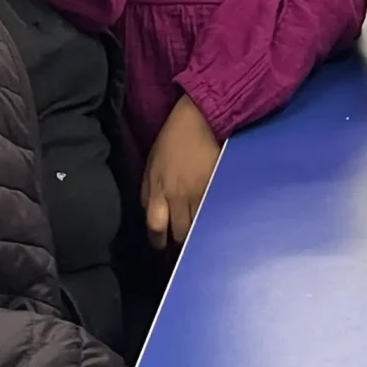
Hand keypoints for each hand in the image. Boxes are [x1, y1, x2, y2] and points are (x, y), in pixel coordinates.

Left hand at [142, 94, 224, 248]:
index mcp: (158, 190)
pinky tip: (215, 224)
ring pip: (198, 228)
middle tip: (183, 246)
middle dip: (180, 243)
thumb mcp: (151, 163)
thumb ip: (148, 190)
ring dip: (198, 235)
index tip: (161, 246)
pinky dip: (213, 222)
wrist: (200, 120)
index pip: (155, 227)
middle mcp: (178, 196)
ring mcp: (200, 194)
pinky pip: (214, 214)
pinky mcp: (218, 189)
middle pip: (178, 233)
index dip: (158, 241)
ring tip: (200, 238)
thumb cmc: (173, 139)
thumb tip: (149, 211)